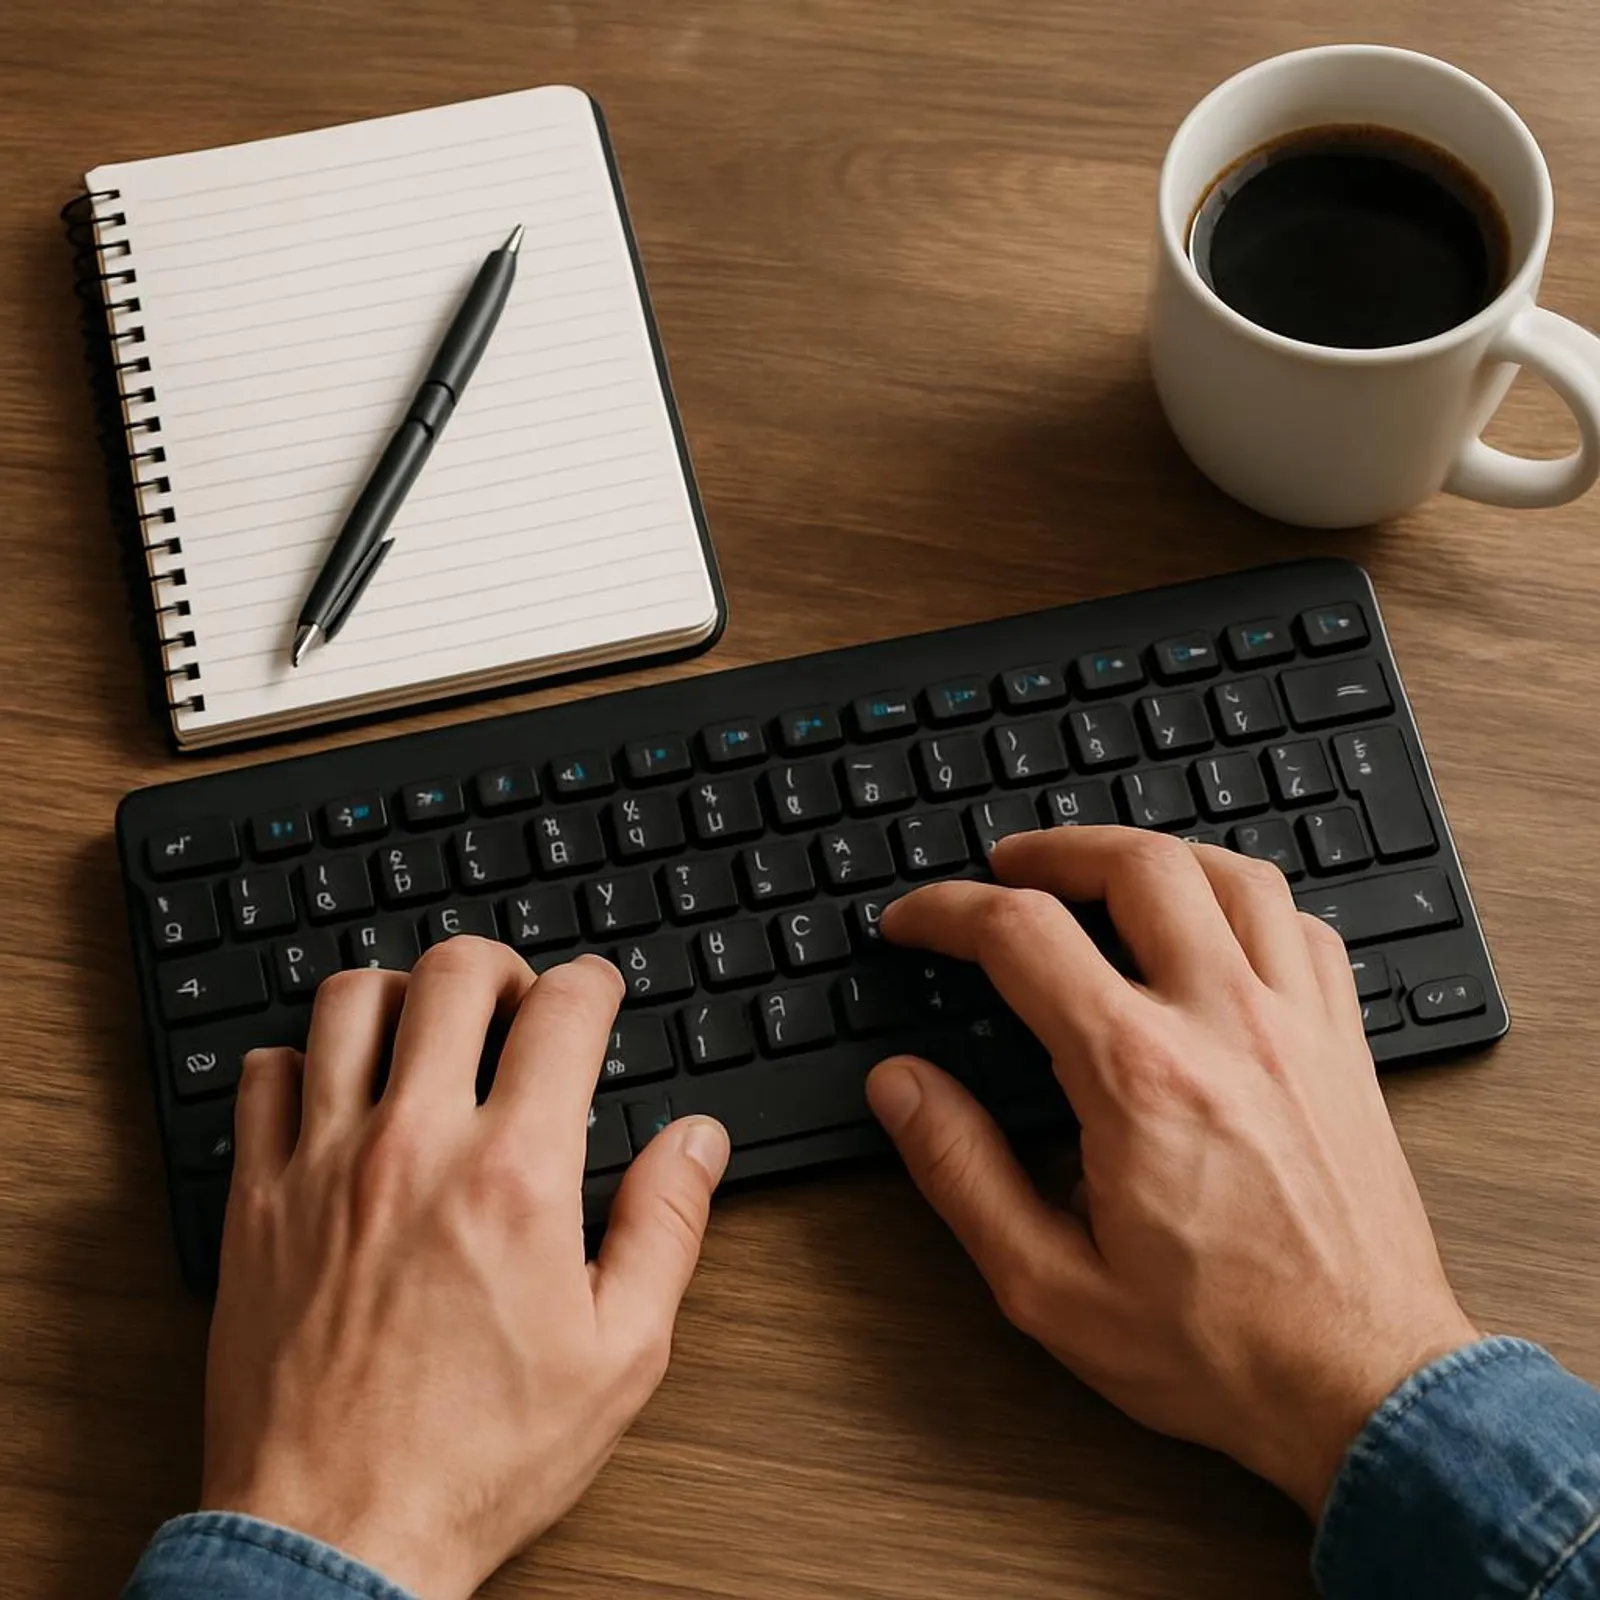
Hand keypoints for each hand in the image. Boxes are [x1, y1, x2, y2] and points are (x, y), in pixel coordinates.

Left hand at [202, 940, 729, 1599]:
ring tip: (427, 1031)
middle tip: (515, 1000)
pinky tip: (338, 1094)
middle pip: (453, 974)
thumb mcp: (620, 1355)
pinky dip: (303, 1061)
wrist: (337, 1538)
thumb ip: (666, 1227)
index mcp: (516, 1175)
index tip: (597, 993)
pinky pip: (263, 1079)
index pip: (562, 1011)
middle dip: (501, 965)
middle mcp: (415, 1148)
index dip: (594, 982)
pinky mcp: (258, 1204)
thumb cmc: (477, 1458)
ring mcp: (325, 1168)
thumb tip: (697, 1142)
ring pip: (350, 1002)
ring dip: (401, 995)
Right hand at [866, 827, 1476, 1516]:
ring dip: (1152, 854)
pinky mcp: (1344, 1048)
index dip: (947, 912)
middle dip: (1052, 850)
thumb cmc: (1219, 1349)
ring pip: (1230, 874)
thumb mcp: (1050, 1286)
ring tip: (1102, 870)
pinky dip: (1245, 900)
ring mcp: (1298, 1027)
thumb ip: (962, 1171)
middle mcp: (1224, 1025)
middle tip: (1005, 868)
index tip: (915, 922)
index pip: (1022, 935)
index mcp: (1137, 1075)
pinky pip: (1303, 926)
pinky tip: (1214, 923)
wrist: (1365, 1390)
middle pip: (1135, 866)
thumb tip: (901, 1087)